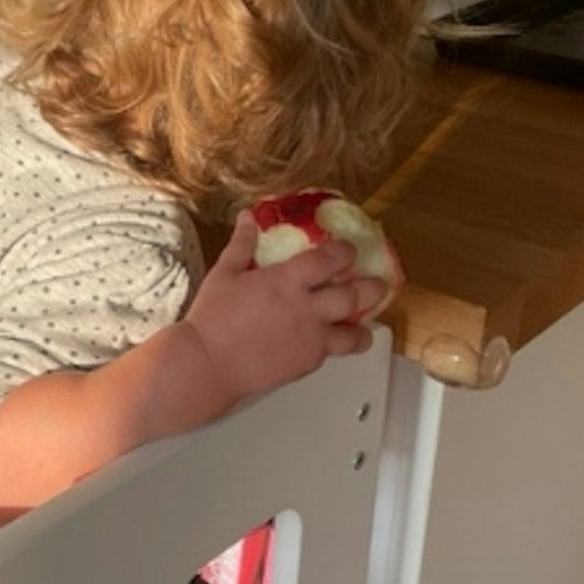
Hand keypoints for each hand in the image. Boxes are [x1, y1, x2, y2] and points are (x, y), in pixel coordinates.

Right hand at [182, 210, 380, 407]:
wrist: (208, 365)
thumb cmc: (212, 319)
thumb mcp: (224, 274)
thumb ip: (242, 244)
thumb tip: (249, 217)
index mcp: (288, 281)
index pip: (331, 259)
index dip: (345, 252)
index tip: (349, 252)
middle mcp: (307, 309)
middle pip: (355, 296)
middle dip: (371, 288)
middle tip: (376, 285)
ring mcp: (310, 339)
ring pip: (353, 334)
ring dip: (363, 329)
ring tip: (364, 328)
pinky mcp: (305, 364)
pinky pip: (329, 354)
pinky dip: (333, 348)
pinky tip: (329, 345)